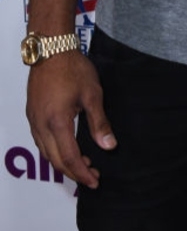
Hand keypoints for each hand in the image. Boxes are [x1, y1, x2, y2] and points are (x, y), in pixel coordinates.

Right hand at [26, 51, 115, 187]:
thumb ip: (99, 123)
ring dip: (62, 162)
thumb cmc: (73, 69)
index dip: (82, 173)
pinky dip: (53, 151)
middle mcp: (41, 125)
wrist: (51, 49)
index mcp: (57, 123)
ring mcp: (33, 120)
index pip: (69, 158)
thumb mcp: (93, 95)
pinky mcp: (32, 114)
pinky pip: (40, 141)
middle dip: (73, 172)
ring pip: (45, 152)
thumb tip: (109, 146)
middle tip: (92, 176)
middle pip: (55, 160)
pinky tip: (65, 148)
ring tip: (83, 164)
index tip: (95, 181)